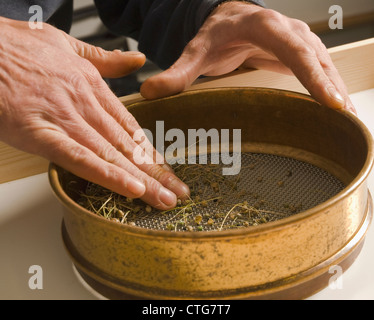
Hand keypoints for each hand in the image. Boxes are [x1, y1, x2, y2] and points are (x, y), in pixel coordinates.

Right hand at [0, 17, 188, 209]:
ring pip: (112, 155)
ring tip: (164, 201)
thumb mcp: (68, 44)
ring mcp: (65, 120)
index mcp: (93, 86)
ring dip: (142, 181)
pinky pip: (79, 159)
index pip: (130, 127)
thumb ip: (105, 58)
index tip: (166, 170)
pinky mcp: (41, 133)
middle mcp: (86, 105)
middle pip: (128, 146)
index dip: (150, 152)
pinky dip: (107, 175)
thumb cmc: (16, 45)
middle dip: (155, 173)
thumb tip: (137, 60)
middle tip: (177, 194)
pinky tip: (131, 190)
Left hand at [141, 1, 355, 112]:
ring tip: (348, 120)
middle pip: (317, 58)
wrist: (229, 17)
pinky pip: (321, 69)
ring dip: (337, 89)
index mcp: (265, 27)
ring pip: (325, 64)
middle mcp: (288, 31)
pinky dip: (331, 87)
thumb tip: (149, 92)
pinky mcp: (300, 52)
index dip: (315, 76)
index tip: (331, 102)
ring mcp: (298, 40)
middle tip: (345, 117)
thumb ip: (178, 72)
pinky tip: (337, 109)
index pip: (295, 51)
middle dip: (333, 87)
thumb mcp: (197, 50)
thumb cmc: (216, 32)